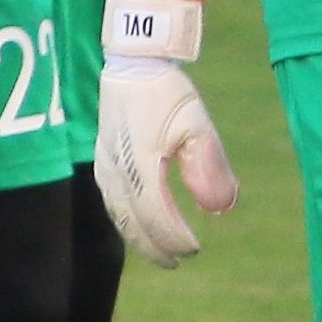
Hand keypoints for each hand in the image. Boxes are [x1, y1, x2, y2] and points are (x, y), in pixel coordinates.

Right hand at [94, 0, 242, 265]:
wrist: (133, 61)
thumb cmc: (168, 92)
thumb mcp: (198, 125)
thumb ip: (210, 167)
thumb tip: (220, 209)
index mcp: (141, 164)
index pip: (157, 217)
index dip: (175, 238)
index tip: (195, 249)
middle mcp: (118, 170)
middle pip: (133, 224)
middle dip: (156, 247)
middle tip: (180, 261)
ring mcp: (105, 165)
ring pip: (118, 216)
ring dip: (139, 238)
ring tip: (160, 251)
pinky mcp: (101, 159)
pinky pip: (111, 202)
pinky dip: (125, 221)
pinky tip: (137, 225)